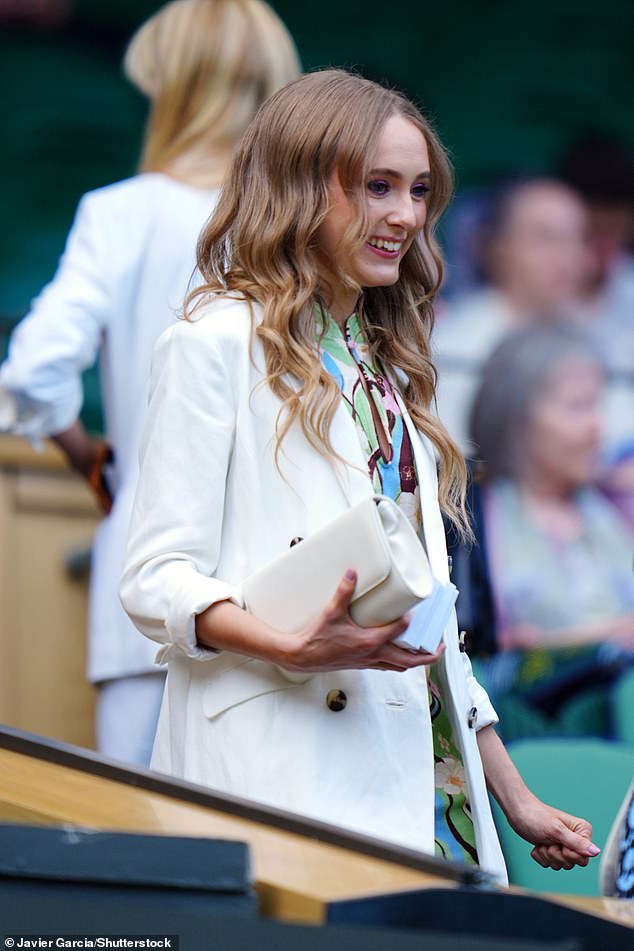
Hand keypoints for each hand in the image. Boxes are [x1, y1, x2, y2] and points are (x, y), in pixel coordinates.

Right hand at [282, 569, 445, 673]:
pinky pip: (388, 667)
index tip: (413, 611)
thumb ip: (344, 591)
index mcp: (369, 642)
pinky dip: (399, 662)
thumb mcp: (331, 612)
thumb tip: (352, 573)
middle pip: (408, 660)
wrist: (302, 657)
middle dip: (427, 656)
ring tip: (426, 653)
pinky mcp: (363, 664)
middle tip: (440, 647)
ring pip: (400, 667)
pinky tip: (398, 654)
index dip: (408, 620)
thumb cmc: (317, 639)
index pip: (399, 631)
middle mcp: (373, 655)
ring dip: (416, 661)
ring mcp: (369, 662)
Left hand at [507, 793, 599, 870]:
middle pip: (571, 863)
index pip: (584, 858)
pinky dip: (541, 857)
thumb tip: (596, 852)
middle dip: (555, 855)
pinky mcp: (552, 850)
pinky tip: (538, 844)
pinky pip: (549, 865)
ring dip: (547, 855)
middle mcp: (576, 839)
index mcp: (582, 832)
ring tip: (542, 840)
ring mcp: (563, 845)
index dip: (569, 854)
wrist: (518, 812)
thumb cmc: (536, 816)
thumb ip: (577, 843)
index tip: (559, 842)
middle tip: (549, 840)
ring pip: (560, 865)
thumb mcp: (556, 830)